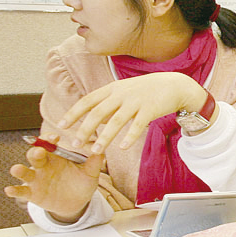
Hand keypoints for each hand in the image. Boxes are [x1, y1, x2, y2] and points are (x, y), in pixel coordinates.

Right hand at [5, 137, 105, 222]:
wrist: (76, 203)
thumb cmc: (81, 183)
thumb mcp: (90, 173)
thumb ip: (94, 162)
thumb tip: (101, 150)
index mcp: (57, 156)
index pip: (49, 143)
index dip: (49, 139)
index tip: (54, 137)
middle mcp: (44, 165)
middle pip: (35, 155)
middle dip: (35, 152)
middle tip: (39, 151)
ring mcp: (36, 179)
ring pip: (24, 171)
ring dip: (19, 169)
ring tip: (17, 169)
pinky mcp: (32, 193)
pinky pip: (21, 190)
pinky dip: (14, 190)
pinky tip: (10, 189)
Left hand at [58, 72, 210, 152]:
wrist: (174, 85)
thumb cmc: (147, 90)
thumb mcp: (124, 92)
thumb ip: (108, 105)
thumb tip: (94, 121)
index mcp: (112, 89)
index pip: (87, 101)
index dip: (73, 113)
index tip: (61, 125)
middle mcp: (122, 94)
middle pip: (98, 112)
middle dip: (84, 129)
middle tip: (75, 144)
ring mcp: (136, 101)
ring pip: (116, 121)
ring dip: (105, 137)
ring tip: (96, 151)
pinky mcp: (150, 109)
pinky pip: (138, 125)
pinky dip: (130, 136)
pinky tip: (122, 147)